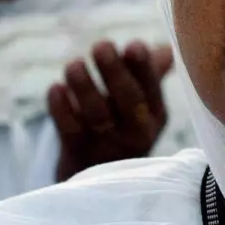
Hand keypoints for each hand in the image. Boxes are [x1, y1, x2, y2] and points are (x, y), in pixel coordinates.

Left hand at [49, 40, 174, 181]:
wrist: (99, 180)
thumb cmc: (123, 129)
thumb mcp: (144, 107)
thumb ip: (150, 74)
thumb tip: (168, 49)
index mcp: (154, 116)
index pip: (152, 89)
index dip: (143, 67)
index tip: (133, 45)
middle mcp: (135, 132)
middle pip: (128, 101)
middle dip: (115, 72)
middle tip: (102, 45)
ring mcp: (106, 144)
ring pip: (96, 114)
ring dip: (84, 86)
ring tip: (74, 64)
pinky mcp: (77, 152)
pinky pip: (68, 129)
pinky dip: (59, 108)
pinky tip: (55, 89)